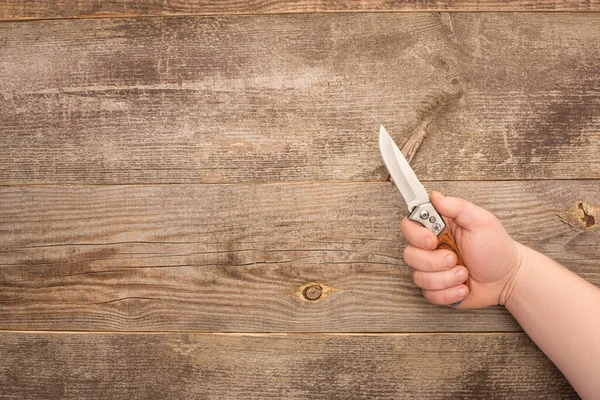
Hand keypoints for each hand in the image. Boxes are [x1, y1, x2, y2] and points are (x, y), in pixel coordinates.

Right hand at [401, 191, 522, 307]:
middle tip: (454, 258)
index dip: (416, 235)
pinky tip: (463, 287)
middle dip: (434, 261)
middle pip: (409, 255)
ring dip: (446, 278)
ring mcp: (432, 270)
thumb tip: (435, 196)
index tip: (433, 240)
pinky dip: (449, 293)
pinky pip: (429, 294)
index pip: (409, 226)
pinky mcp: (436, 289)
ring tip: (464, 273)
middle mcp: (430, 249)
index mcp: (437, 229)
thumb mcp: (481, 221)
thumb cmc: (496, 248)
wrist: (507, 279)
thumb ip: (457, 207)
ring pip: (419, 277)